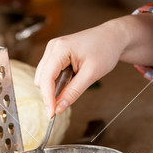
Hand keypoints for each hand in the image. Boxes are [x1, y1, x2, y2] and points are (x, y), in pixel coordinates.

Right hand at [35, 14, 152, 117]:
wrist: (111, 38)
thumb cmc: (105, 50)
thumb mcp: (91, 74)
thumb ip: (73, 92)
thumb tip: (59, 108)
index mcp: (60, 49)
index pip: (46, 78)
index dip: (48, 98)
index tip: (51, 114)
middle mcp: (52, 47)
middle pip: (41, 79)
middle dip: (50, 94)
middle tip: (63, 104)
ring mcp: (52, 50)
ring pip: (43, 78)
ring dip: (53, 88)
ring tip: (74, 85)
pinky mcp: (55, 55)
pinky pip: (49, 74)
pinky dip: (57, 83)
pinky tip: (70, 80)